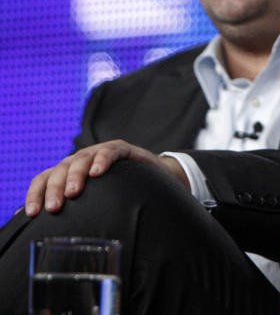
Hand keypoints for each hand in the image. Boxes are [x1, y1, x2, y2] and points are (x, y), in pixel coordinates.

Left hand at [24, 139, 187, 216]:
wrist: (152, 179)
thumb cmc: (117, 193)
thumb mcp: (90, 203)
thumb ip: (67, 211)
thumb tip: (30, 227)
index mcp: (67, 173)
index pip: (44, 179)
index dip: (35, 194)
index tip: (33, 213)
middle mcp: (80, 161)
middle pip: (60, 169)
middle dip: (55, 188)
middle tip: (55, 207)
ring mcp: (99, 152)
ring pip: (81, 159)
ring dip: (75, 175)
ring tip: (73, 192)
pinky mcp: (121, 149)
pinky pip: (109, 151)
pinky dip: (102, 160)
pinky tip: (98, 172)